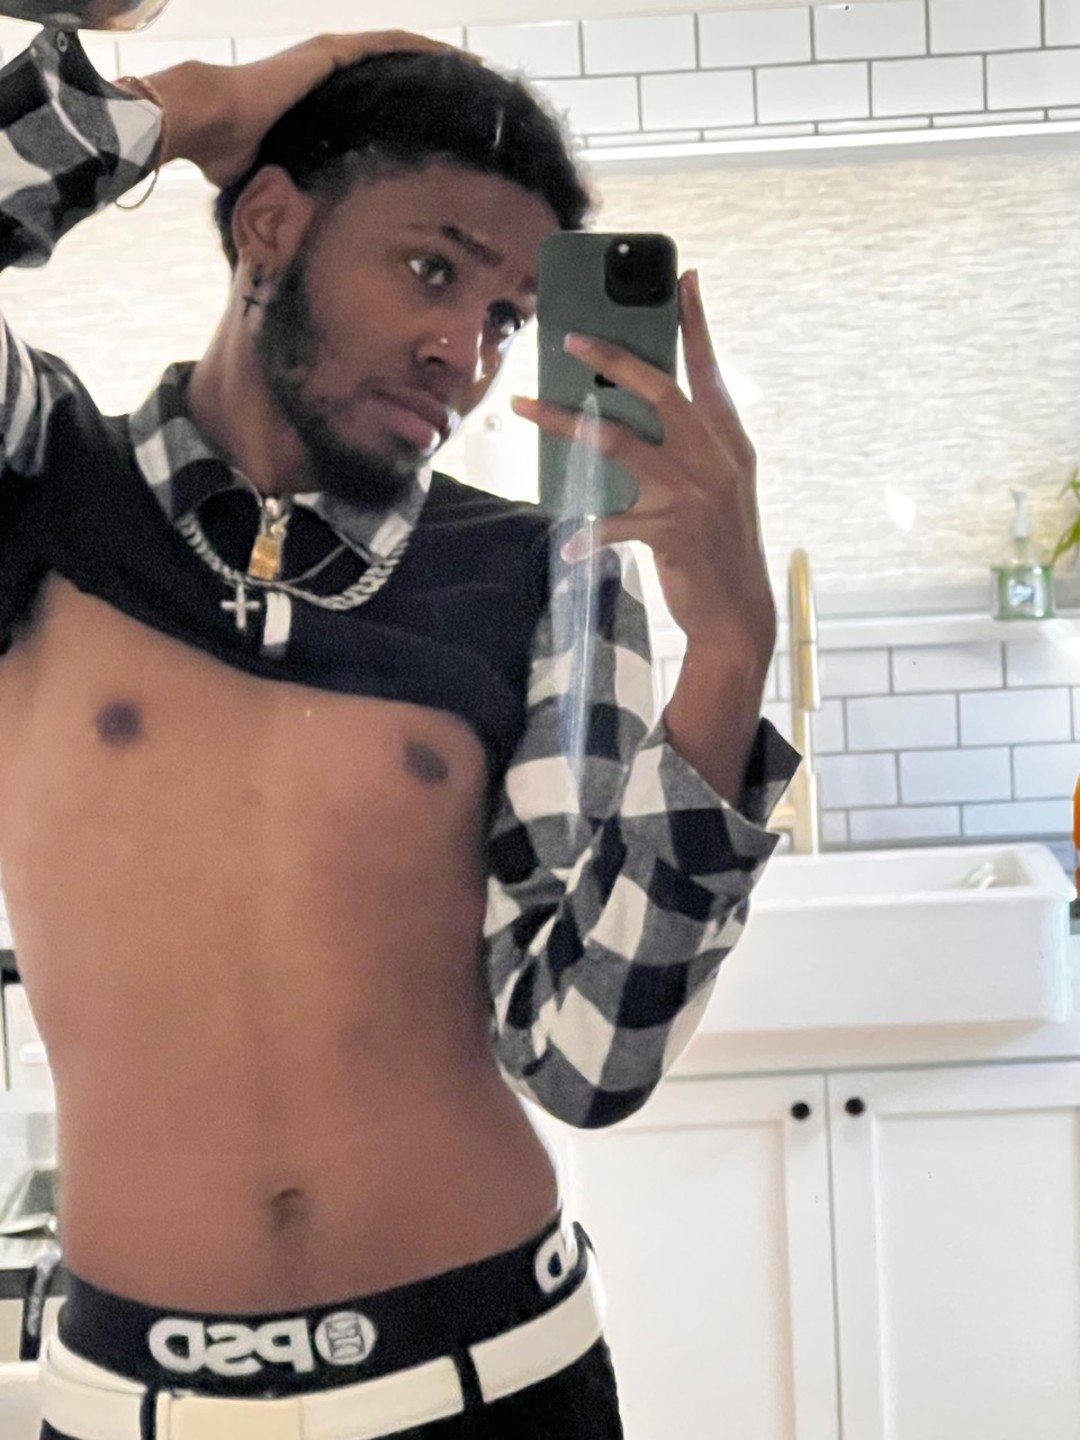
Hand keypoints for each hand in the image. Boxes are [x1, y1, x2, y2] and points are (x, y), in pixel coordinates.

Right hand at [139, 31, 466, 187]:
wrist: (206, 124)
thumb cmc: (230, 161)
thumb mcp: (279, 185)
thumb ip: (299, 198)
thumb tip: (308, 244)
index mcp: (318, 108)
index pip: (374, 110)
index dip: (407, 120)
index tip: (440, 140)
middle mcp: (328, 78)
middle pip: (392, 82)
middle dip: (429, 94)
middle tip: (471, 110)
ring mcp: (331, 59)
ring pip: (398, 58)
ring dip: (437, 68)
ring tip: (478, 80)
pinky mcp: (333, 52)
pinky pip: (390, 46)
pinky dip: (424, 52)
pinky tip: (458, 61)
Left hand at [511, 270, 776, 668]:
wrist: (738, 613)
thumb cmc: (720, 546)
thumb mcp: (718, 488)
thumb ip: (688, 448)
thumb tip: (630, 415)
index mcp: (729, 441)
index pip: (710, 371)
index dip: (695, 324)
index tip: (682, 278)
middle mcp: (714, 457)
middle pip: (658, 390)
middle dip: (612, 358)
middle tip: (571, 336)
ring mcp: (692, 492)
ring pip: (617, 441)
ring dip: (564, 422)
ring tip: (525, 407)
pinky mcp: (669, 530)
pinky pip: (613, 523)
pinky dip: (589, 534)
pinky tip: (570, 544)